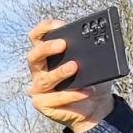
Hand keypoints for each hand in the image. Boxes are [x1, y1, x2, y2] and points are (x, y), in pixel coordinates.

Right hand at [27, 18, 114, 132]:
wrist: (95, 107)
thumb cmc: (92, 82)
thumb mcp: (93, 64)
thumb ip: (91, 52)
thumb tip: (99, 41)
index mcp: (48, 56)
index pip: (37, 38)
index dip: (44, 29)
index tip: (60, 24)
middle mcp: (39, 71)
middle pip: (33, 56)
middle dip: (46, 48)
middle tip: (63, 45)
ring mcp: (39, 88)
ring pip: (44, 79)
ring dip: (59, 72)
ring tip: (75, 67)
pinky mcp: (42, 104)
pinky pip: (55, 98)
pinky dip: (72, 94)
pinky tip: (87, 91)